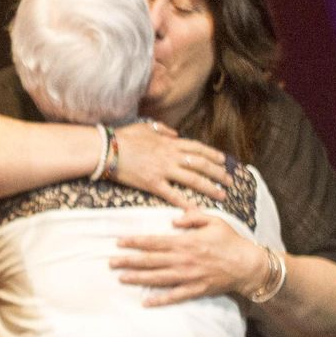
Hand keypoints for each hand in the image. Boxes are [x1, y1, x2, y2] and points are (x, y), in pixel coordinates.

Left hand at [110, 207, 266, 305]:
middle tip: (110, 262)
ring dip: (138, 278)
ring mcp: (189, 276)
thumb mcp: (214, 221)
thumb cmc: (231, 241)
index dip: (135, 242)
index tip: (118, 242)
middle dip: (129, 261)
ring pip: (158, 278)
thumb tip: (173, 219)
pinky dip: (160, 300)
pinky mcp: (196, 289)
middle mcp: (183, 260)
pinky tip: (146, 302)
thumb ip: (192, 217)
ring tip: (121, 278)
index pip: (154, 242)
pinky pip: (175, 296)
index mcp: (185, 242)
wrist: (250, 265)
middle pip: (150, 260)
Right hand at [111, 121, 228, 206]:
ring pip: (193, 179)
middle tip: (230, 181)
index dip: (213, 154)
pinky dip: (186, 203)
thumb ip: (162, 129)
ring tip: (222, 195)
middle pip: (201, 164)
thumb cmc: (122, 137)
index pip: (198, 148)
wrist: (105, 149)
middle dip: (218, 173)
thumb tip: (175, 133)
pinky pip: (173, 195)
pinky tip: (197, 210)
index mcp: (169, 143)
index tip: (224, 160)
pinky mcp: (152, 184)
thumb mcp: (144, 126)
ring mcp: (163, 170)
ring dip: (209, 188)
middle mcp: (170, 156)